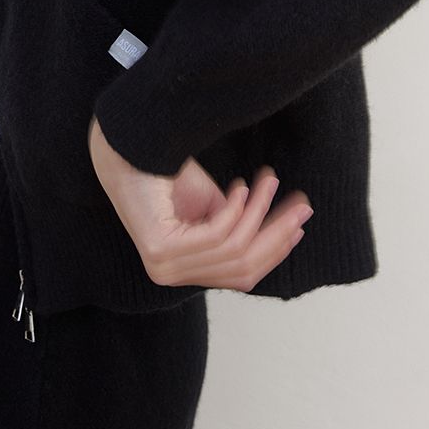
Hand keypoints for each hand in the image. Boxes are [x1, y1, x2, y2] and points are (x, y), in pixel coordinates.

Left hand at [87, 114, 313, 291]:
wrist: (127, 152)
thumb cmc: (165, 176)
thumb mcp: (213, 207)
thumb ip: (239, 227)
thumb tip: (289, 233)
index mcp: (185, 272)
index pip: (242, 275)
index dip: (275, 250)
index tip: (300, 223)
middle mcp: (172, 276)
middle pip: (243, 267)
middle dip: (277, 234)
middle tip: (301, 204)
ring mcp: (163, 267)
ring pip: (233, 250)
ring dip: (258, 212)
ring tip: (269, 181)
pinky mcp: (159, 250)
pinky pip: (214, 236)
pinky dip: (235, 211)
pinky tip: (241, 187)